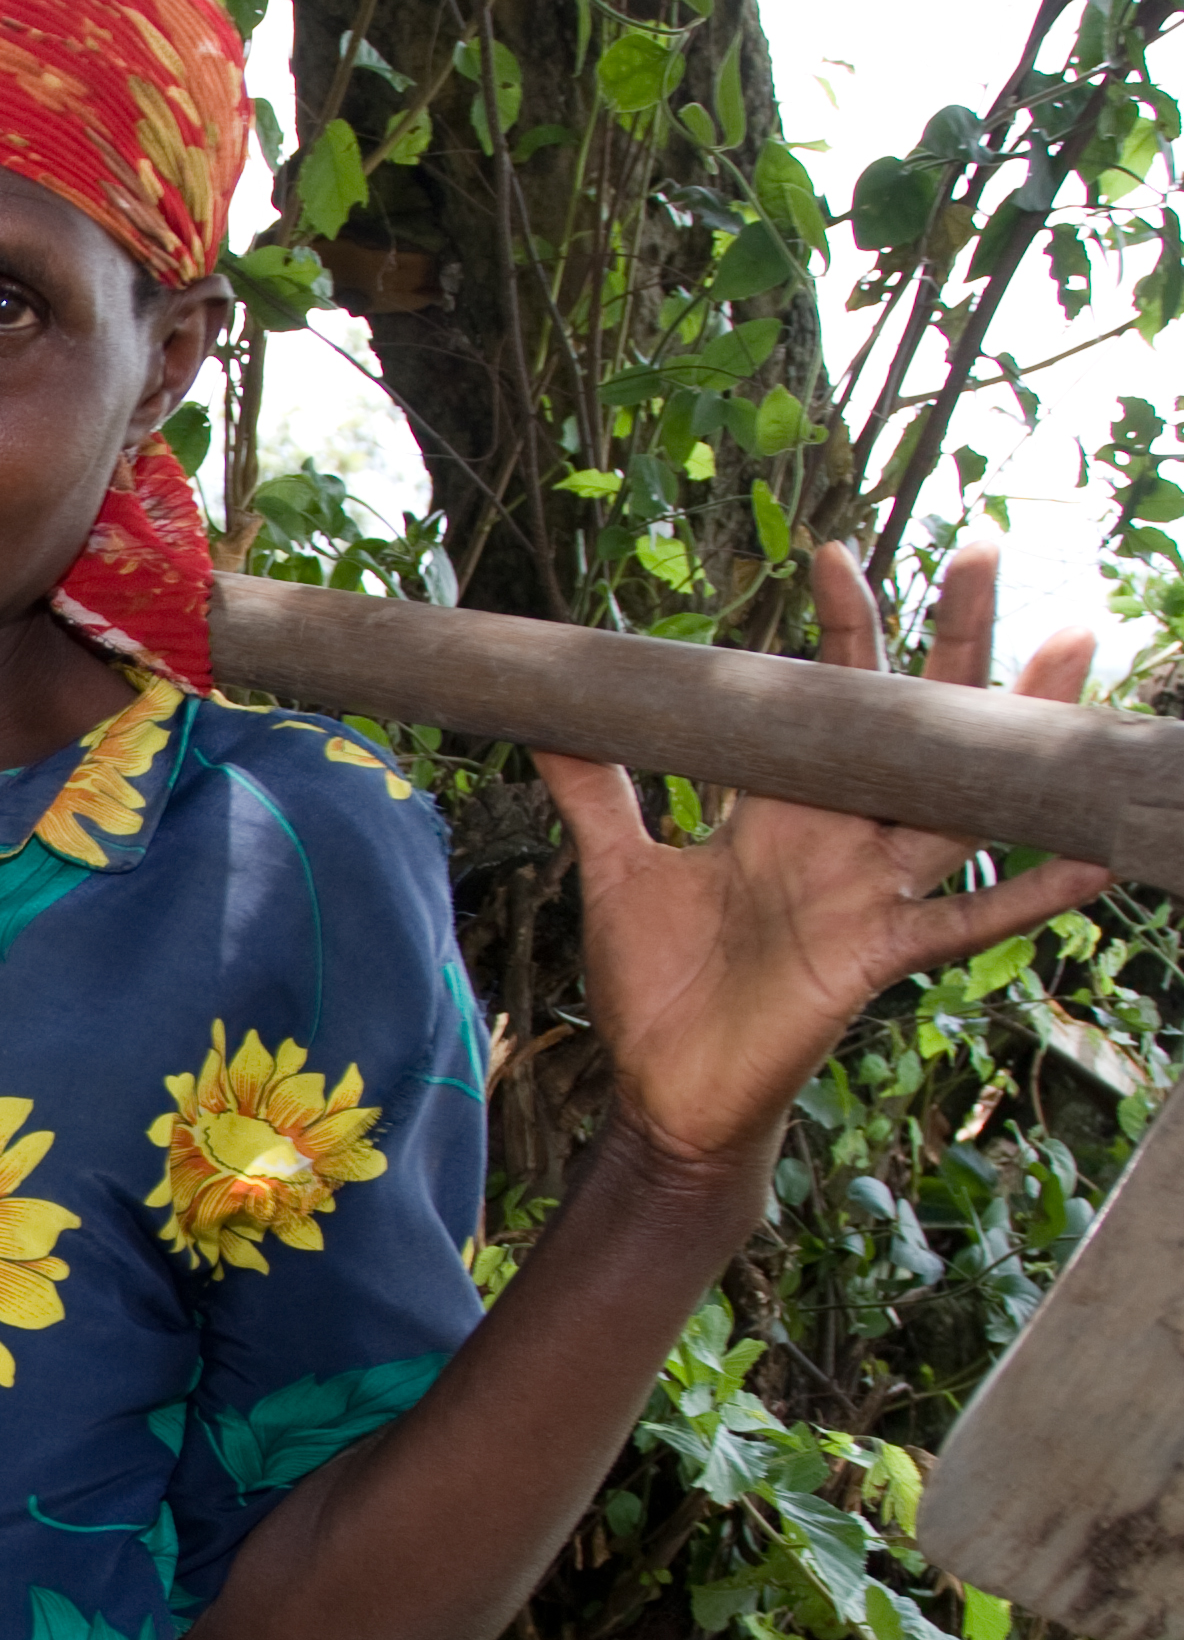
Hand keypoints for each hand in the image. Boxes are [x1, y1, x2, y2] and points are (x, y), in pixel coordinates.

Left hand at [535, 537, 1110, 1177]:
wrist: (661, 1089)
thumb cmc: (656, 984)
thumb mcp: (619, 870)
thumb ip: (596, 791)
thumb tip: (547, 714)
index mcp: (784, 809)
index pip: (824, 699)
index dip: (834, 629)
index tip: (833, 553)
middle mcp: (840, 838)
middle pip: (911, 724)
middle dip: (948, 640)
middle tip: (984, 549)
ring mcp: (867, 895)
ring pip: (958, 800)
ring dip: (1013, 732)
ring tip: (1072, 653)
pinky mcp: (873, 956)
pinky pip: (962, 922)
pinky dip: (1026, 895)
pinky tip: (1091, 856)